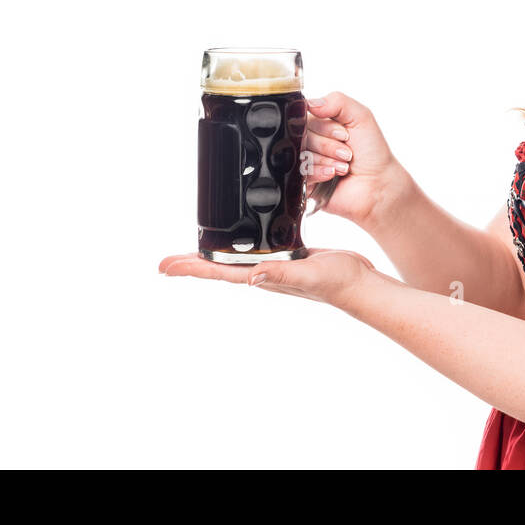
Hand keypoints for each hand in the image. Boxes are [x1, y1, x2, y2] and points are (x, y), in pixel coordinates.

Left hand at [158, 248, 381, 309]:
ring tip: (192, 252)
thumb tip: (251, 277)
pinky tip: (238, 240)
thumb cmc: (337, 282)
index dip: (191, 269)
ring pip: (234, 260)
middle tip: (164, 264)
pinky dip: (239, 246)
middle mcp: (264, 273)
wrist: (360, 283)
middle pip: (219, 268)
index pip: (219, 273)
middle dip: (191, 265)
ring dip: (211, 257)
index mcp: (264, 277)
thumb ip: (282, 275)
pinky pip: (254, 251)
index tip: (165, 267)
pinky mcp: (287, 256)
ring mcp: (275, 266)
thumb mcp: (309, 275)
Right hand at [300, 90, 412, 228]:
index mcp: (320, 123)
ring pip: (299, 153)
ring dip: (327, 160)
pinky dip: (319, 172)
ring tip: (344, 167)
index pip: (305, 116)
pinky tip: (333, 175)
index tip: (344, 134)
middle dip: (328, 145)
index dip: (325, 126)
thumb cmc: (372, 152)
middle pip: (300, 135)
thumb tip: (309, 103)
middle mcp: (310, 141)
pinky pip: (299, 172)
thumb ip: (337, 101)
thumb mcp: (361, 117)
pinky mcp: (303, 182)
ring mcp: (305, 161)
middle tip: (347, 153)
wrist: (378, 184)